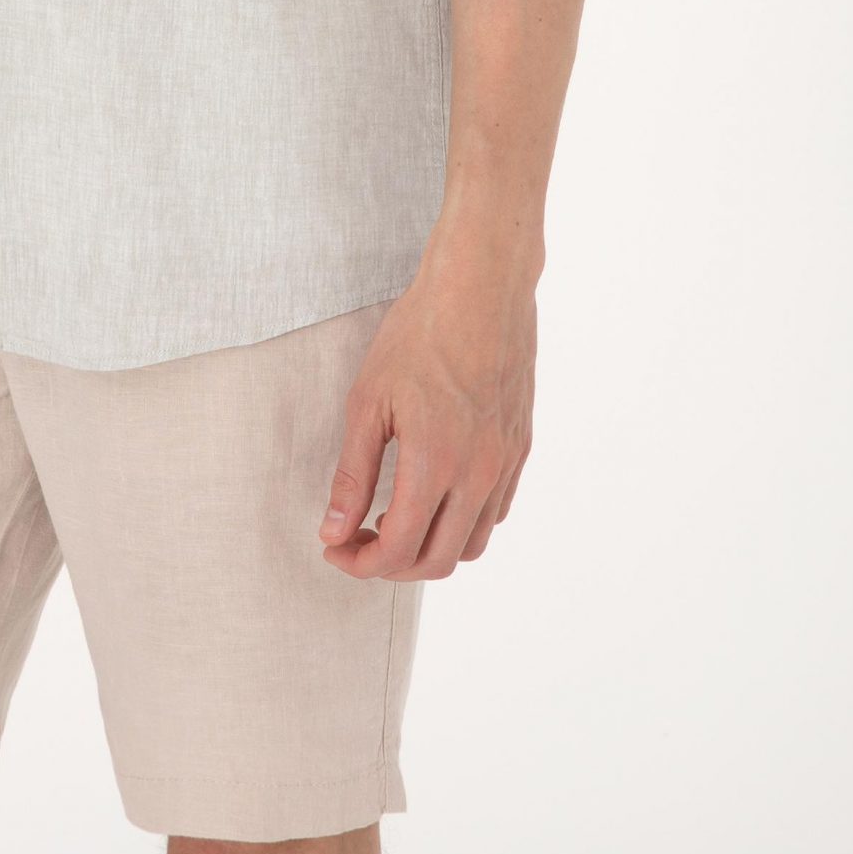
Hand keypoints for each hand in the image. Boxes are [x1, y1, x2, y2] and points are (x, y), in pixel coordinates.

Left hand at [316, 264, 536, 577]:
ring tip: (394, 520)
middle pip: (436, 561)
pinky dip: (463, 524)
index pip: (399, 550)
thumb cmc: (418, 334)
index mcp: (435, 463)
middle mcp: (478, 473)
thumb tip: (333, 533)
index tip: (336, 549)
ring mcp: (505, 463)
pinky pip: (496, 512)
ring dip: (429, 549)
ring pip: (472, 545)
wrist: (480, 288)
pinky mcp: (520, 449)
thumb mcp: (368, 400)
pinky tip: (434, 496)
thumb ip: (351, 474)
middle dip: (391, 565)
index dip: (361, 563)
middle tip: (359, 539)